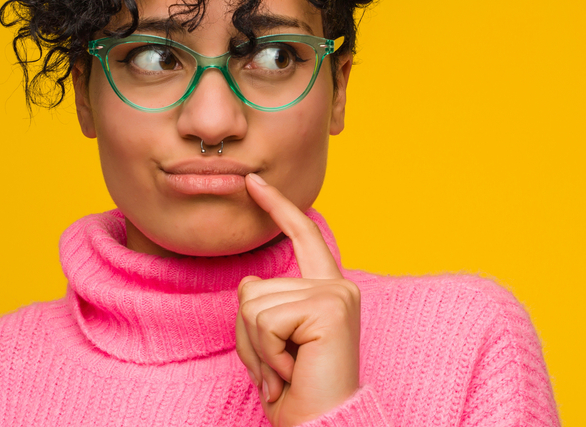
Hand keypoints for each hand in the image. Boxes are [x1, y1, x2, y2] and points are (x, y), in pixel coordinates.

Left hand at [236, 172, 360, 426]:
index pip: (302, 237)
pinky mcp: (328, 308)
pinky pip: (264, 320)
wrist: (321, 424)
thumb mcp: (275, 340)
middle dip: (249, 335)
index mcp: (327, 289)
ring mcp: (335, 294)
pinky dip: (267, 353)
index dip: (278, 208)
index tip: (254, 182)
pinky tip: (292, 370)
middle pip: (253, 286)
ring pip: (253, 303)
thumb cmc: (297, 389)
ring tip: (286, 369)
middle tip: (279, 366)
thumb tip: (251, 285)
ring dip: (257, 347)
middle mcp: (337, 286)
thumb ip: (268, 305)